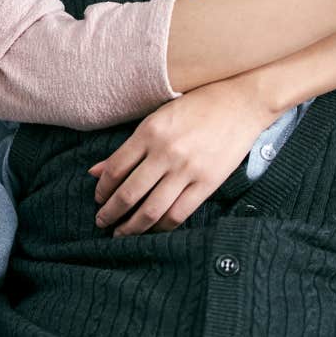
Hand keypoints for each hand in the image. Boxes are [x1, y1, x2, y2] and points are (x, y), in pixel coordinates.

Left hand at [90, 79, 267, 235]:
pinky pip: (178, 214)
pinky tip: (152, 229)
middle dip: (110, 213)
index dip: (102, 189)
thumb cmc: (197, 105)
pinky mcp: (207, 183)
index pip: (115, 169)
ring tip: (121, 234)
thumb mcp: (158, 117)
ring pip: (151, 210)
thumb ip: (129, 146)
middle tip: (101, 222)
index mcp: (150, 131)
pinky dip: (161, 227)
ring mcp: (187, 170)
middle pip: (128, 193)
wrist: (240, 103)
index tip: (98, 198)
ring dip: (131, 227)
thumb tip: (94, 171)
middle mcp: (165, 152)